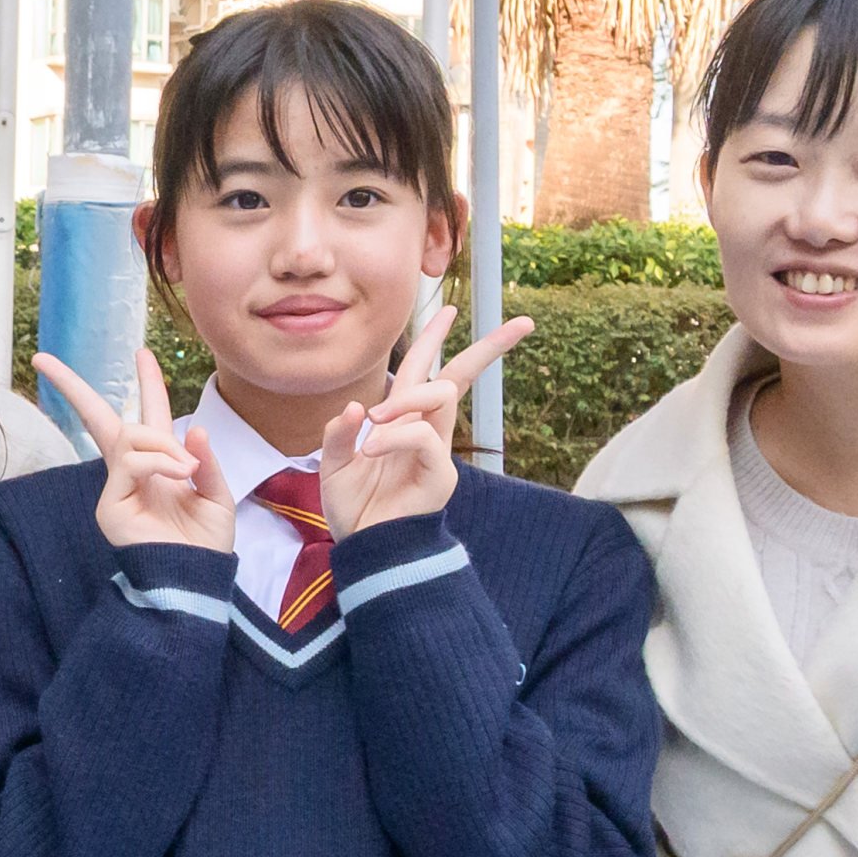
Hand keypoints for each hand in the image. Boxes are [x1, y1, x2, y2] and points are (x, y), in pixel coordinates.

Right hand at [34, 347, 234, 553]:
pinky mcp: (109, 505)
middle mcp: (132, 472)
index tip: (142, 354)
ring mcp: (116, 488)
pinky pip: (130, 462)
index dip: (148, 384)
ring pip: (127, 436)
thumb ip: (204, 462)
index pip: (147, 417)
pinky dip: (157, 461)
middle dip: (72, 387)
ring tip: (186, 470)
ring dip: (161, 444)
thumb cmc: (206, 545)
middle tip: (44, 358)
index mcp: (160, 465)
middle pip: (98, 418)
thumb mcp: (217, 495)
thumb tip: (192, 428)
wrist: (197, 580)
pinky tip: (176, 476)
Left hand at [317, 297, 533, 535]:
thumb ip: (339, 433)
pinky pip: (423, 437)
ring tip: (374, 424)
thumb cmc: (354, 507)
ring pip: (440, 396)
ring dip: (405, 399)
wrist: (364, 549)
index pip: (425, 370)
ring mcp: (437, 451)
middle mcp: (426, 430)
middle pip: (459, 375)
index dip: (434, 338)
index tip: (450, 308)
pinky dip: (394, 435)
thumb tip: (358, 407)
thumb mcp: (333, 462)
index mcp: (403, 421)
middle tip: (523, 324)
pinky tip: (370, 448)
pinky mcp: (439, 473)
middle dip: (488, 348)